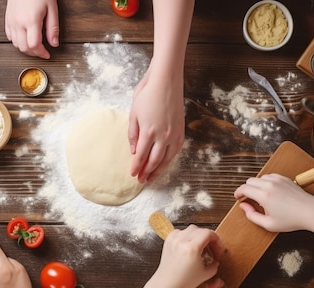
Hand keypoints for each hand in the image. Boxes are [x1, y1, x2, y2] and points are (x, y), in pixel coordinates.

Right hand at [5, 0, 58, 58]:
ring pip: (15, 44)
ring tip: (35, 46)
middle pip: (24, 48)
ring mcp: (11, 21)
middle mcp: (18, 22)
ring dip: (26, 48)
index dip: (41, 53)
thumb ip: (53, 28)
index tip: (47, 54)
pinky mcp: (7, 19)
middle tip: (42, 52)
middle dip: (34, 53)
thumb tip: (54, 44)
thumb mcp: (51, 8)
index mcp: (31, 20)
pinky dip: (17, 41)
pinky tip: (25, 38)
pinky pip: (10, 36)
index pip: (34, 45)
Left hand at [128, 62, 184, 182]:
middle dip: (147, 172)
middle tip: (141, 180)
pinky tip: (164, 164)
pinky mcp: (181, 131)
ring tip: (152, 178)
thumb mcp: (134, 113)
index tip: (133, 174)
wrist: (166, 81)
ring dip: (158, 170)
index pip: (141, 156)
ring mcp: (173, 134)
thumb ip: (133, 133)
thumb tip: (134, 150)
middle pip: (154, 161)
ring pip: (166, 159)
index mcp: (148, 132)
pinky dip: (169, 160)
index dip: (136, 167)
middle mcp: (162, 136)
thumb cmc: (147, 94)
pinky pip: (175, 151)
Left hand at [154, 225, 223, 287]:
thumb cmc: (182, 281)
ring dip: (198, 235)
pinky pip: (180, 231)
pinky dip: (186, 235)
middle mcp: (181, 241)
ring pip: (190, 229)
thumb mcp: (205, 275)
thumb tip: (216, 260)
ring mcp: (174, 240)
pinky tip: (189, 245)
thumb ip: (214, 265)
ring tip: (200, 247)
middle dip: (208, 238)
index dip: (216, 240)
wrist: (166, 284)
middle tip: (210, 249)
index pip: (208, 233)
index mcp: (191, 248)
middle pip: (200, 230)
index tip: (217, 247)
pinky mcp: (168, 241)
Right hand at [234, 174, 313, 231]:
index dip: (238, 193)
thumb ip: (252, 216)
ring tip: (259, 195)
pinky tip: (269, 191)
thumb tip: (243, 207)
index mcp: (263, 195)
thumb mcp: (269, 224)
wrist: (311, 211)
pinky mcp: (285, 178)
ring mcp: (277, 180)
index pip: (244, 189)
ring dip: (256, 185)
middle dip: (246, 189)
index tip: (238, 198)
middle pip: (250, 181)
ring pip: (259, 178)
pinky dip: (266, 182)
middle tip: (247, 198)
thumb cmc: (291, 220)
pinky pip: (270, 176)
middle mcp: (269, 185)